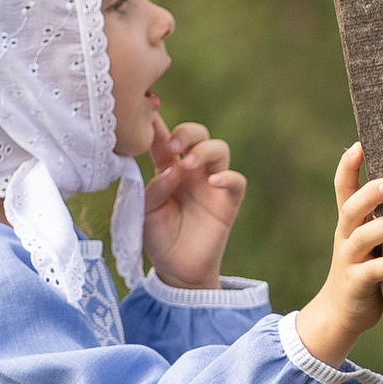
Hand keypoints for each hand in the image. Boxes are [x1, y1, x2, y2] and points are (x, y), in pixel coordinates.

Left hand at [141, 117, 249, 288]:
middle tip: (172, 147)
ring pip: (219, 149)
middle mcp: (192, 171)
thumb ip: (155, 188)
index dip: (157, 125)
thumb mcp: (145, 212)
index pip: (164, 139)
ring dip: (204, 150)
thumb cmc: (158, 238)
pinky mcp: (228, 202)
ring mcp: (212, 184)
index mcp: (168, 168)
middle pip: (198, 134)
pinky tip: (212, 182)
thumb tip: (172, 170)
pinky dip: (227, 177)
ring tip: (188, 164)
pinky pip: (236, 181)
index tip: (149, 113)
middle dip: (186, 133)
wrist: (177, 270)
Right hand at [295, 143, 382, 367]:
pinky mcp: (357, 284)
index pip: (343, 187)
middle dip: (371, 193)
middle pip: (351, 208)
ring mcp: (349, 260)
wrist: (340, 312)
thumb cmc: (365, 268)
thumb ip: (382, 218)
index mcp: (349, 222)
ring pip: (362, 238)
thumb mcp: (369, 240)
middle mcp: (345, 236)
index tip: (361, 144)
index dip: (348, 166)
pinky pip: (373, 272)